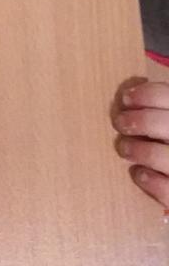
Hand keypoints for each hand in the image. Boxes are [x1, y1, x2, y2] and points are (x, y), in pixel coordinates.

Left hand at [113, 80, 168, 206]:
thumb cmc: (168, 143)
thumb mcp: (165, 123)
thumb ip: (158, 111)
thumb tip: (129, 95)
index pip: (168, 96)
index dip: (147, 95)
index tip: (126, 99)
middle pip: (164, 123)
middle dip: (138, 121)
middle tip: (120, 123)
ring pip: (164, 156)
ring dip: (138, 150)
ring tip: (124, 149)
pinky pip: (165, 188)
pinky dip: (148, 180)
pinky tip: (138, 173)